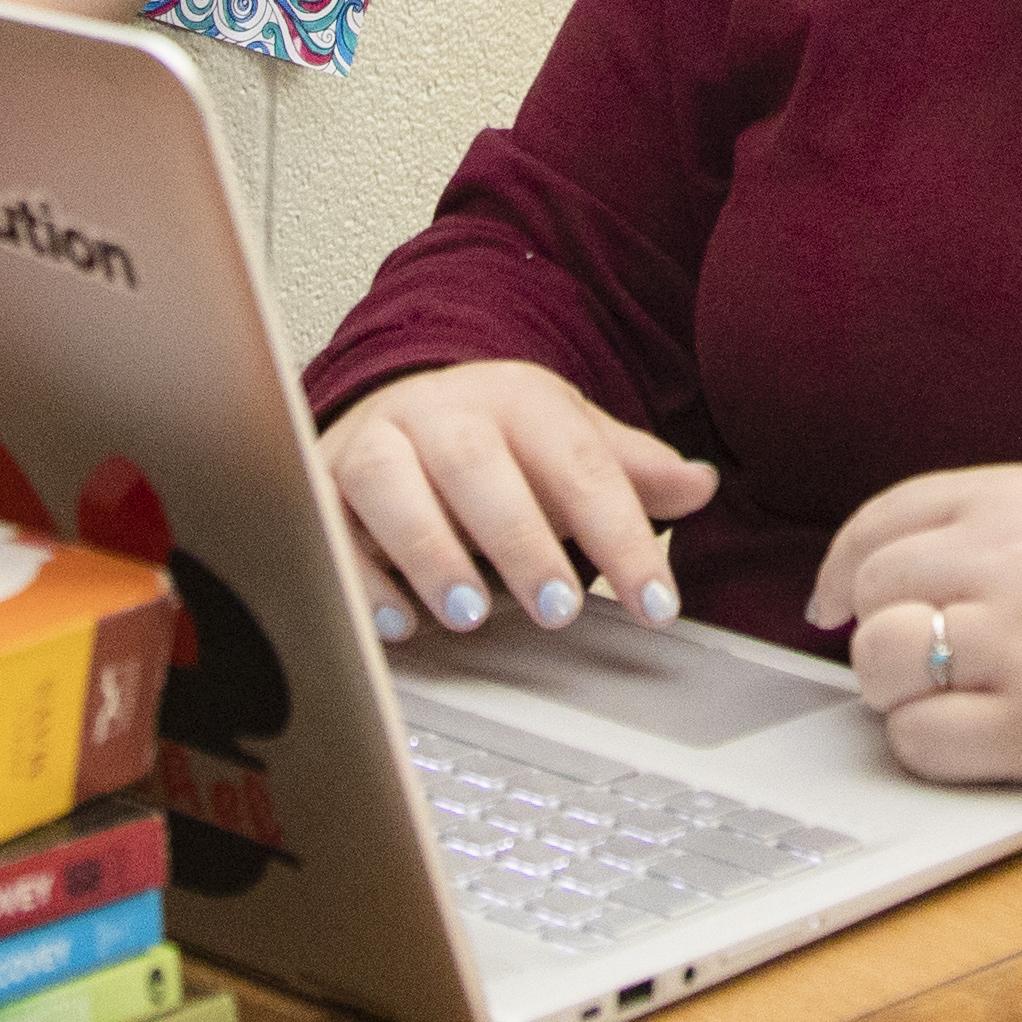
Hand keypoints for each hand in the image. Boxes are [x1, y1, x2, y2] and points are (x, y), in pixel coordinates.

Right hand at [319, 361, 716, 647]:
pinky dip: (358, 575)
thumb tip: (703, 485)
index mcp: (515, 399)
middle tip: (560, 610)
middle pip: (476, 463)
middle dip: (519, 537)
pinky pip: (325, 524)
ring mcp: (371, 443)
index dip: (621, 533)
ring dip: (430, 549)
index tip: (656, 604)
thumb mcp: (567, 444)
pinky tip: (396, 622)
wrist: (394, 406)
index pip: (576, 462)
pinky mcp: (318, 485)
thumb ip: (630, 471)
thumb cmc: (495, 443)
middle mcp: (438, 412)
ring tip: (470, 613)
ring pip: (389, 480)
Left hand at [806, 464, 1021, 799]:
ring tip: (946, 698)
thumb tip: (862, 583)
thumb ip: (978, 531)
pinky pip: (924, 741)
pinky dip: (927, 747)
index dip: (843, 572)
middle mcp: (1016, 564)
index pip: (879, 525)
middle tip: (917, 661)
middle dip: (876, 634)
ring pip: (883, 664)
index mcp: (1019, 500)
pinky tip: (973, 739)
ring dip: (895, 691)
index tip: (838, 604)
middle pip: (871, 596)